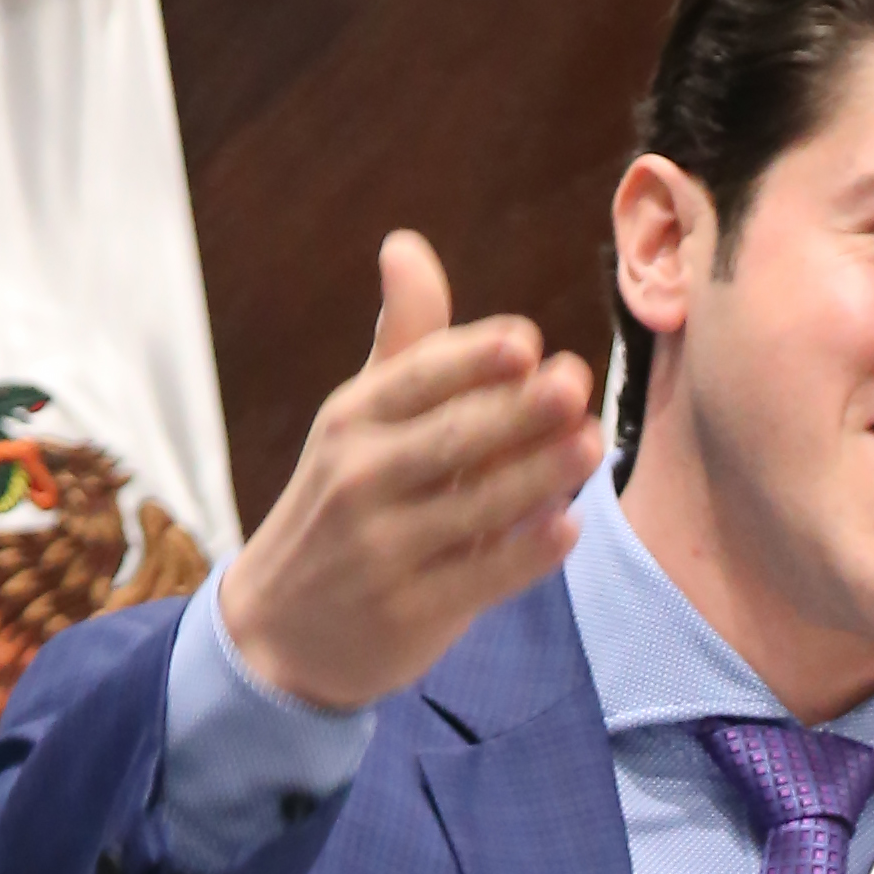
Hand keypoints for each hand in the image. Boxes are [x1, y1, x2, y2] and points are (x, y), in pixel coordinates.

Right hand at [218, 232, 605, 711]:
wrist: (282, 629)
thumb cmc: (344, 505)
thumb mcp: (359, 421)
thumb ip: (405, 344)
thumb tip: (407, 244)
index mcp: (352, 420)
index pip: (416, 379)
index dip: (472, 359)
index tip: (528, 340)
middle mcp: (360, 479)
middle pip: (451, 439)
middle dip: (516, 410)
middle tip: (576, 383)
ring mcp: (384, 550)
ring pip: (474, 507)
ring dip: (538, 475)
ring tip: (592, 444)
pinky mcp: (412, 612)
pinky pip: (480, 577)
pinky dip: (526, 553)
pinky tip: (569, 526)